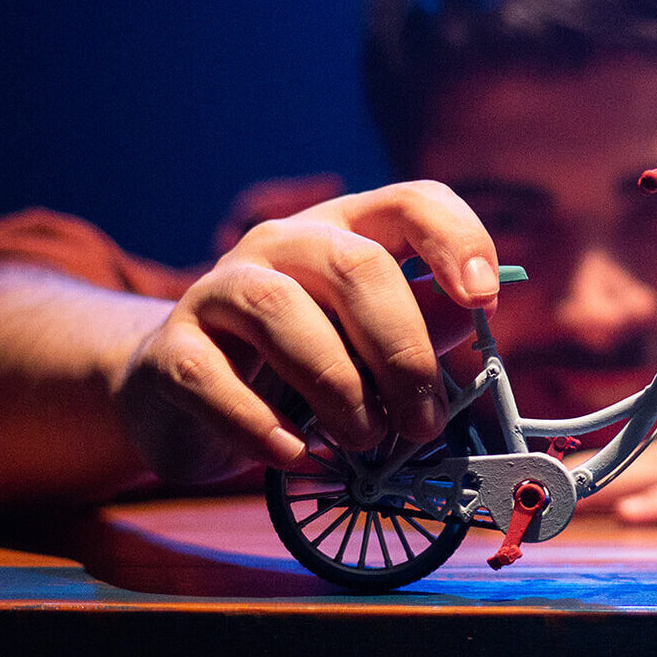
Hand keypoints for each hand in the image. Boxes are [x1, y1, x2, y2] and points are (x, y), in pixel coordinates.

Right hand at [111, 181, 499, 486]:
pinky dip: (259, 424)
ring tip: (362, 438)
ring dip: (339, 387)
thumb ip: (420, 327)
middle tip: (422, 421)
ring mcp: (218, 290)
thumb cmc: (296, 365)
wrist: (180, 392)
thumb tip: (471, 321)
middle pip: (355, 265)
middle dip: (402, 351)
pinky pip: (211, 377)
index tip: (484, 300)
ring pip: (281, 310)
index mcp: (343, 233)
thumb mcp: (366, 343)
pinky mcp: (172, 349)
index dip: (457, 241)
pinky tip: (292, 453)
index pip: (411, 203)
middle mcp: (280, 245)